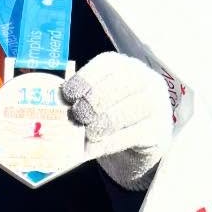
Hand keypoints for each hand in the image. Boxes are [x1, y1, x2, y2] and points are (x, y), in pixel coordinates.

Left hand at [60, 52, 171, 191]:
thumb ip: (79, 100)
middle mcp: (144, 80)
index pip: (106, 65)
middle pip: (119, 86)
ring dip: (102, 123)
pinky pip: (133, 134)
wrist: (139, 143)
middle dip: (94, 102)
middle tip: (77, 117)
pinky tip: (96, 147)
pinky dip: (110, 142)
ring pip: (127, 110)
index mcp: (124, 66)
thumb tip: (53, 108)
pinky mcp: (159, 130)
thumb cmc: (110, 116)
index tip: (68, 95)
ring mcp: (156, 104)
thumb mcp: (97, 101)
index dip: (85, 79)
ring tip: (87, 134)